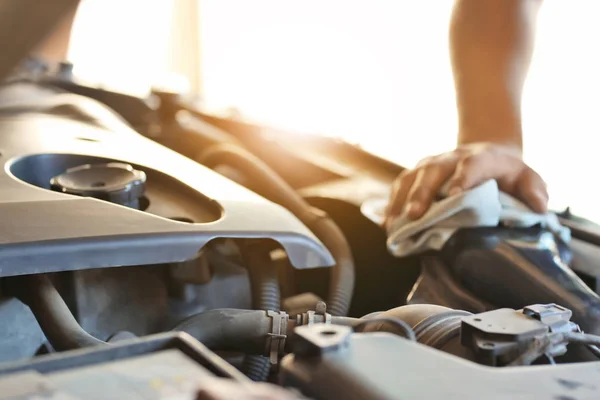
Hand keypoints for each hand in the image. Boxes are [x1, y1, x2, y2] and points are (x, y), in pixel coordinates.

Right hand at [384, 142, 547, 227]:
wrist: (485, 154)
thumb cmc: (506, 174)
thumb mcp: (526, 177)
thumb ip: (534, 189)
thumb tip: (540, 206)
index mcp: (482, 158)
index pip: (473, 164)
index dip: (464, 177)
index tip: (456, 194)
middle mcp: (451, 158)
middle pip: (433, 171)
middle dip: (422, 193)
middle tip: (415, 215)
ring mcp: (430, 165)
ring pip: (411, 177)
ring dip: (401, 200)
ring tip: (394, 224)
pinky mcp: (416, 174)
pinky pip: (400, 186)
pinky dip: (392, 204)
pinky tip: (388, 224)